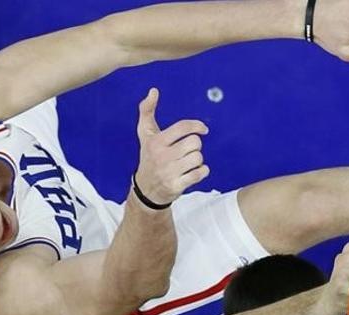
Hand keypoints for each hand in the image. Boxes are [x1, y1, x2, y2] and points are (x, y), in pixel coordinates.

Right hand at [133, 88, 209, 205]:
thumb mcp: (144, 134)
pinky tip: (194, 171)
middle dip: (195, 145)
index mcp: (156, 141)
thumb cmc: (148, 156)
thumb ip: (147, 110)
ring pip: (198, 158)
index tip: (204, 129)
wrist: (146, 189)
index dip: (196, 126)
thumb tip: (153, 91)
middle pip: (195, 143)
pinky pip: (200, 174)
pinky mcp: (176, 185)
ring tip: (188, 162)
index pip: (182, 128)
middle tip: (189, 150)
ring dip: (198, 159)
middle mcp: (162, 156)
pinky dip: (202, 172)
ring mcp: (169, 172)